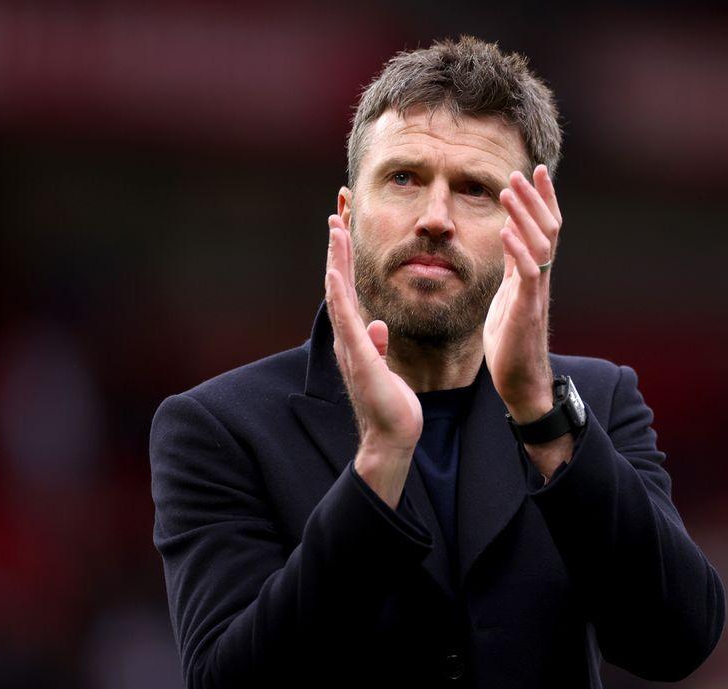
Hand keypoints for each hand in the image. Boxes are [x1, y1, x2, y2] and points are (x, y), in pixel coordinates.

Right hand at [324, 215, 421, 505]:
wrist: (392, 435)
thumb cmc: (390, 404)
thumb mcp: (385, 366)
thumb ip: (377, 343)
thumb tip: (377, 325)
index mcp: (356, 335)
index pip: (350, 288)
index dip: (346, 258)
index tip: (345, 228)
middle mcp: (348, 336)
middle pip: (340, 283)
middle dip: (338, 247)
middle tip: (335, 213)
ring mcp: (350, 345)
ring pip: (340, 294)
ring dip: (336, 260)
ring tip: (335, 229)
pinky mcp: (359, 357)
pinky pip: (346, 320)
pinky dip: (339, 295)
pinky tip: (335, 272)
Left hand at [485, 165, 562, 422]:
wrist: (520, 381)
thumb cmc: (511, 342)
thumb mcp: (508, 296)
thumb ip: (512, 267)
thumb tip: (509, 235)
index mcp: (534, 274)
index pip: (545, 229)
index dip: (543, 200)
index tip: (536, 171)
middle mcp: (541, 279)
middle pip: (547, 230)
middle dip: (535, 199)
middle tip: (521, 172)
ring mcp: (536, 293)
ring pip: (539, 245)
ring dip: (524, 216)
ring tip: (509, 191)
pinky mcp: (526, 309)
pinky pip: (527, 274)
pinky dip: (518, 251)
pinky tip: (506, 231)